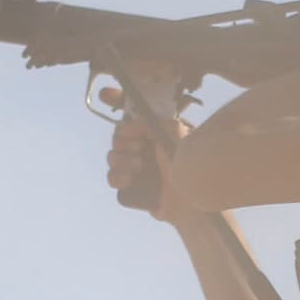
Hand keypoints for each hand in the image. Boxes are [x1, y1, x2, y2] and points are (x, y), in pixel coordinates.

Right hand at [102, 80, 182, 220]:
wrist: (188, 197)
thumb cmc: (185, 163)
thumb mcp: (171, 130)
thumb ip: (147, 120)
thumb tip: (126, 126)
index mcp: (154, 134)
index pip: (130, 117)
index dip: (118, 109)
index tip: (110, 103)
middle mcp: (144, 149)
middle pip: (116, 138)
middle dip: (123, 142)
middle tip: (139, 148)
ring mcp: (137, 169)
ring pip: (112, 158)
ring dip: (122, 160)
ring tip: (139, 166)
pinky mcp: (132, 189)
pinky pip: (113, 179)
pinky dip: (118, 177)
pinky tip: (130, 179)